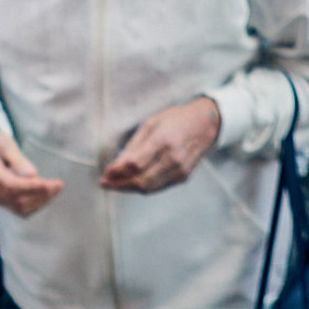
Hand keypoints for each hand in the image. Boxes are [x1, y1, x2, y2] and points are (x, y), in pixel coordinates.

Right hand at [0, 125, 65, 215]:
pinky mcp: (0, 200)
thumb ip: (18, 160)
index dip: (32, 187)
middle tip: (58, 185)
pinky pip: (20, 209)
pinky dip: (35, 204)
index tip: (51, 184)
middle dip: (41, 195)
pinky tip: (45, 194)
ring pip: (20, 208)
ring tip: (55, 188)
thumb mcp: (5, 143)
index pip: (10, 186)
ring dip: (41, 201)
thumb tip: (32, 175)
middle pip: (17, 200)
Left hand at [101, 96, 220, 193]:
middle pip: (142, 181)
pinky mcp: (184, 177)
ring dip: (130, 188)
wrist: (204, 125)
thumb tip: (118, 164)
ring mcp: (180, 171)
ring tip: (113, 184)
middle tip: (104, 183)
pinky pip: (159, 186)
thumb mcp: (150, 124)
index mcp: (162, 142)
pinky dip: (143, 187)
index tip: (105, 172)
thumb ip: (134, 146)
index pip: (136, 164)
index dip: (118, 171)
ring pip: (150, 187)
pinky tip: (131, 182)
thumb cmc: (175, 120)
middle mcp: (173, 160)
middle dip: (120, 184)